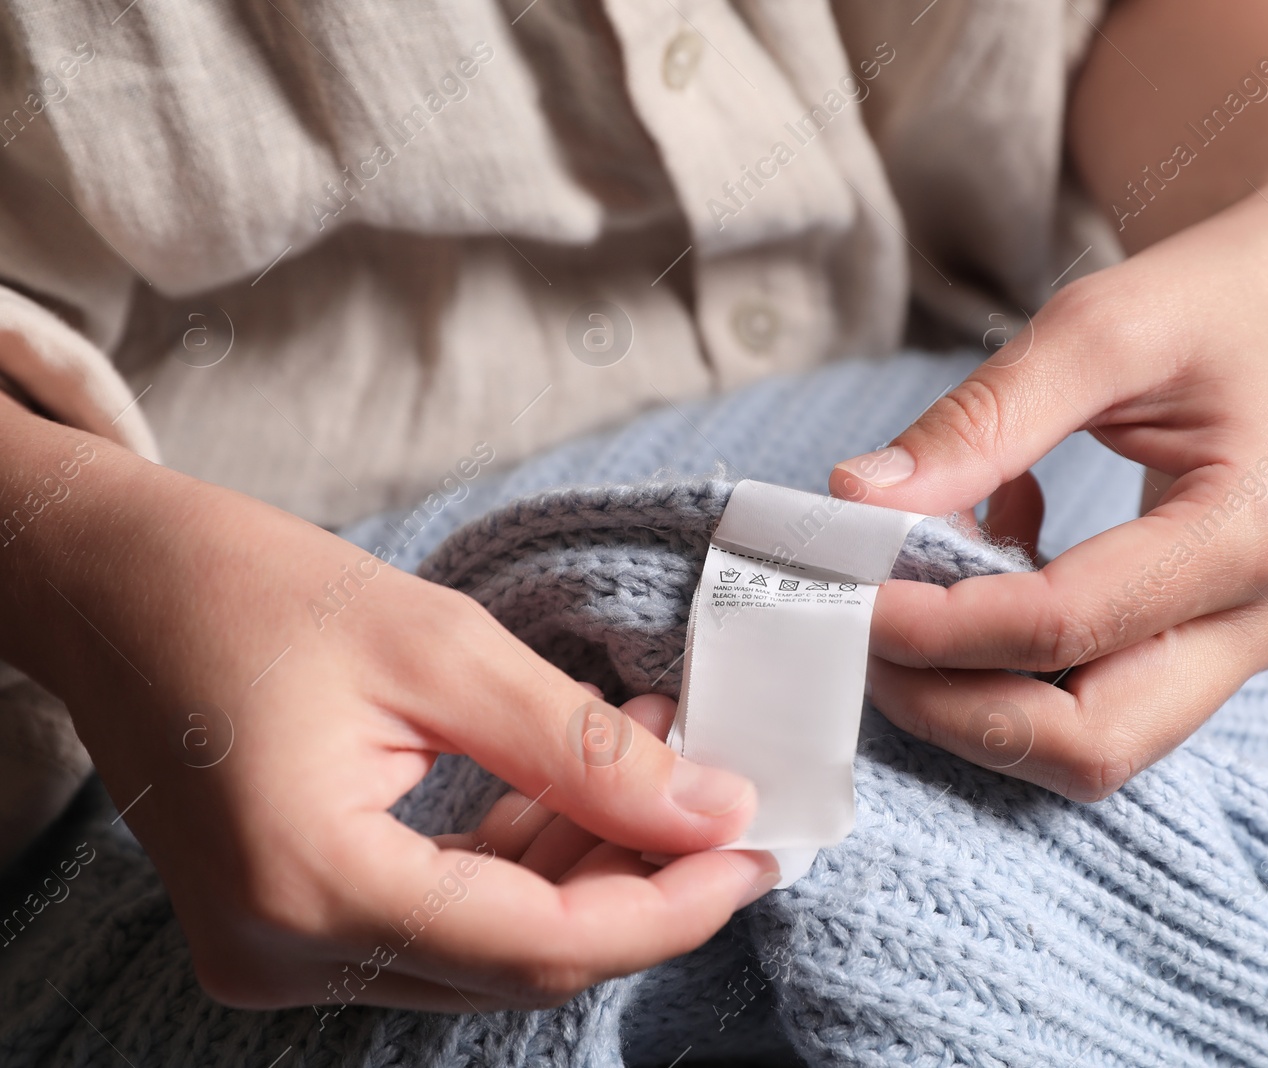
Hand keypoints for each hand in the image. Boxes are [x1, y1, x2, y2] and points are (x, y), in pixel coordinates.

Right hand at [0, 414, 777, 1012]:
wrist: (112, 582)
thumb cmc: (250, 588)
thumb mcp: (441, 648)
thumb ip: (585, 748)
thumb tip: (715, 810)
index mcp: (311, 887)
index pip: (539, 946)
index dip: (669, 907)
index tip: (758, 849)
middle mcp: (286, 953)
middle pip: (519, 961)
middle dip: (639, 884)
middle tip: (721, 801)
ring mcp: (278, 950)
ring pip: (486, 946)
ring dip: (585, 866)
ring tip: (658, 763)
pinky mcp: (287, 921)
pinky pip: (437, 919)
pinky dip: (518, 861)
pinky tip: (575, 785)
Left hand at [831, 156, 1267, 801]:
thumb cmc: (1223, 296)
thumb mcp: (1100, 326)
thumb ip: (982, 421)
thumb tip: (859, 500)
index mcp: (1252, 533)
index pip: (1065, 626)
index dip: (938, 625)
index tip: (848, 589)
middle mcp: (1261, 618)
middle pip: (1088, 742)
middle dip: (954, 704)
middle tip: (866, 629)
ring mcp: (1241, 644)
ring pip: (1089, 744)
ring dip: (978, 690)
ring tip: (924, 583)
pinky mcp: (1208, 645)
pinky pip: (1097, 701)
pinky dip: (1015, 661)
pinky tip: (997, 549)